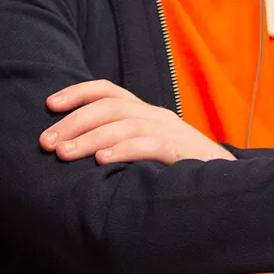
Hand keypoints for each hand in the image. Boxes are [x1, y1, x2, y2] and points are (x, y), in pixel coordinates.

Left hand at [42, 80, 237, 164]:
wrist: (227, 182)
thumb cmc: (177, 170)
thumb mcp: (146, 150)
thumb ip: (119, 144)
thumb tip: (74, 153)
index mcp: (145, 112)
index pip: (108, 91)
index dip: (78, 93)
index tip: (49, 105)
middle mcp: (155, 115)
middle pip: (109, 106)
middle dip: (73, 122)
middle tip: (46, 143)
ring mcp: (170, 131)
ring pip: (125, 123)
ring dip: (89, 138)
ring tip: (64, 155)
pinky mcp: (181, 151)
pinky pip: (149, 145)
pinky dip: (123, 150)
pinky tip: (101, 161)